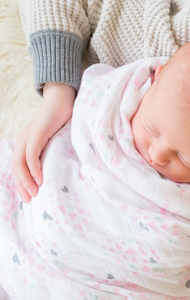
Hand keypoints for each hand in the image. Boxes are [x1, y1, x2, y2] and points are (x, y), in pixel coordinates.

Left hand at [13, 83, 75, 201]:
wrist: (62, 99)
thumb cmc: (61, 120)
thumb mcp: (54, 140)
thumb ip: (50, 153)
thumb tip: (57, 171)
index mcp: (25, 144)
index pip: (18, 168)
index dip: (21, 184)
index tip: (28, 198)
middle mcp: (23, 141)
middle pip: (16, 169)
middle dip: (21, 186)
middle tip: (29, 200)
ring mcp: (28, 137)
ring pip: (21, 164)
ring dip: (26, 181)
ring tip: (34, 194)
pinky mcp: (36, 134)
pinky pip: (31, 155)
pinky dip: (34, 168)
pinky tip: (39, 179)